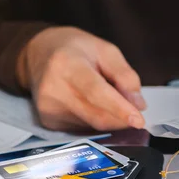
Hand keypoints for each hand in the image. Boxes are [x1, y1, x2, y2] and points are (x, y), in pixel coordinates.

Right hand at [17, 27, 146, 131]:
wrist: (39, 54)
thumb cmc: (74, 49)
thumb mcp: (105, 50)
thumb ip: (125, 75)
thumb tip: (138, 104)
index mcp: (67, 64)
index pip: (96, 92)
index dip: (119, 109)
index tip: (138, 120)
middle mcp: (52, 89)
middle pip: (97, 115)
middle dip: (122, 117)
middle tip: (134, 108)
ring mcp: (48, 108)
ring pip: (93, 125)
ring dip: (110, 117)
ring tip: (105, 96)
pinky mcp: (48, 121)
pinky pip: (83, 129)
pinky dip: (96, 120)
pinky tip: (90, 103)